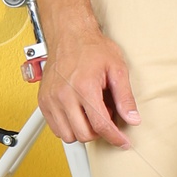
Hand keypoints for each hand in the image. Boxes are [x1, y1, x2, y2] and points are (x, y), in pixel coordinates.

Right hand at [39, 27, 139, 146]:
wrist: (69, 34)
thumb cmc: (92, 48)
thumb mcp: (117, 68)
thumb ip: (125, 96)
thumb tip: (132, 118)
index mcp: (84, 87)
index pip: (101, 125)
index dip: (115, 137)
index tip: (122, 142)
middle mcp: (64, 95)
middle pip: (83, 135)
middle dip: (99, 132)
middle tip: (105, 117)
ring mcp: (51, 99)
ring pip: (67, 135)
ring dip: (82, 131)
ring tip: (90, 113)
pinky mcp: (43, 101)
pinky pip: (55, 128)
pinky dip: (68, 126)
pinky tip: (77, 112)